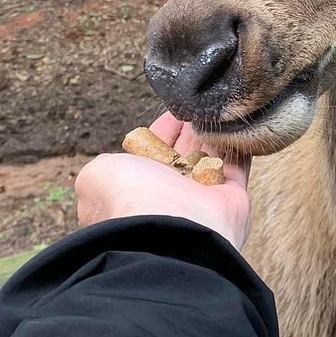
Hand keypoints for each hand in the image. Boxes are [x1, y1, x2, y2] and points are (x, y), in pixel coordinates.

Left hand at [76, 112, 253, 249]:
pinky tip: (237, 121)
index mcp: (138, 190)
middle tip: (197, 105)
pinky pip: (238, 164)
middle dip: (189, 131)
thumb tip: (118, 162)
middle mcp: (170, 196)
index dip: (162, 132)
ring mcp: (202, 198)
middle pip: (184, 155)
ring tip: (216, 106)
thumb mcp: (96, 175)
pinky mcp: (233, 198)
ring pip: (211, 157)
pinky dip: (239, 143)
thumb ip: (106, 163)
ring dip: (213, 133)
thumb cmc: (129, 201)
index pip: (153, 156)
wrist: (169, 231)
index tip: (172, 112)